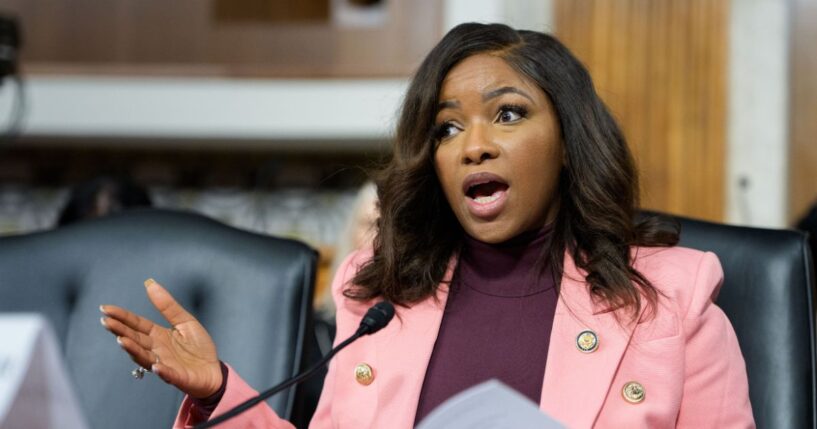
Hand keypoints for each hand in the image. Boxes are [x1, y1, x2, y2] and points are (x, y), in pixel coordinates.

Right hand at [100, 278, 222, 398]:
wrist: (214, 370)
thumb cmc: (198, 346)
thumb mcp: (185, 321)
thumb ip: (168, 306)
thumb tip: (150, 283)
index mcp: (158, 335)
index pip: (136, 324)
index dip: (122, 317)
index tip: (105, 308)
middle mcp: (156, 350)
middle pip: (135, 339)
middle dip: (120, 331)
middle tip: (106, 322)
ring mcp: (165, 364)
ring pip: (145, 357)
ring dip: (133, 350)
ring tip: (122, 341)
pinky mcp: (178, 377)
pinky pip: (168, 374)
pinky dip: (162, 371)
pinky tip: (155, 366)